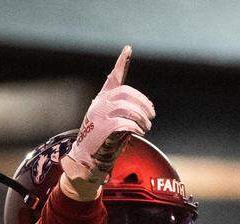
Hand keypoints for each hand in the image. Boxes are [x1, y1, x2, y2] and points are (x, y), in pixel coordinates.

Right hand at [61, 46, 154, 186]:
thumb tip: (145, 110)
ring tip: (147, 126)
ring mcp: (99, 115)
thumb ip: (124, 113)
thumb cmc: (103, 142)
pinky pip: (123, 121)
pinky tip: (140, 131)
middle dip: (143, 103)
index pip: (113, 78)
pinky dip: (135, 126)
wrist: (87, 159)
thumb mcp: (114, 123)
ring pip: (126, 106)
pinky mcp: (102, 128)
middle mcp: (99, 103)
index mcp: (102, 99)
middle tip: (152, 115)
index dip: (121, 63)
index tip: (128, 49)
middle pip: (125, 93)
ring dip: (141, 116)